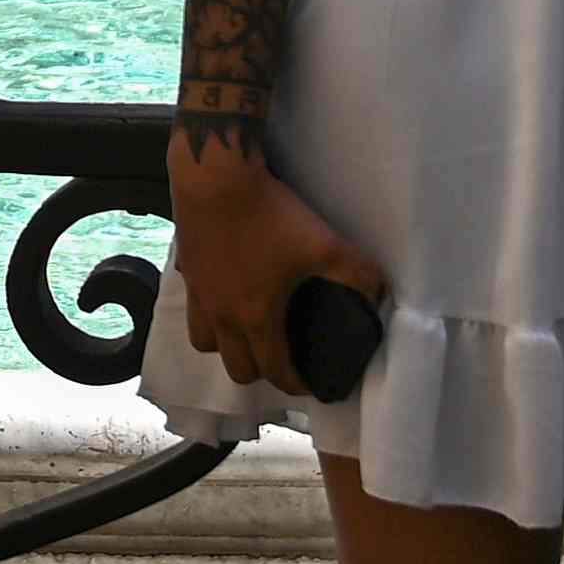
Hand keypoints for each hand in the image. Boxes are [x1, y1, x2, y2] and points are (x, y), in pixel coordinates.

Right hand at [157, 144, 391, 396]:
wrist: (215, 177)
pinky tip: (222, 289)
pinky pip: (193, 305)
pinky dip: (207, 309)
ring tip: (243, 329)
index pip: (274, 370)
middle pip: (235, 368)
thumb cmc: (269, 216)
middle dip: (259, 372)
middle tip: (280, 358)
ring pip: (204, 342)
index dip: (295, 385)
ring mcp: (199, 293)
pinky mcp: (184, 268)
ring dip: (224, 346)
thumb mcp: (324, 244)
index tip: (309, 385)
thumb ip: (357, 273)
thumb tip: (379, 294)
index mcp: (256, 318)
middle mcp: (222, 315)